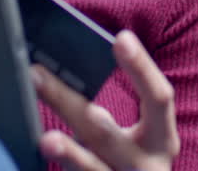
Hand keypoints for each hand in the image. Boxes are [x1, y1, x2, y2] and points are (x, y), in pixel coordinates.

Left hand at [31, 30, 179, 170]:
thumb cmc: (132, 161)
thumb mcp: (142, 138)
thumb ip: (108, 111)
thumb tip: (57, 67)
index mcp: (161, 141)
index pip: (158, 98)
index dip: (142, 68)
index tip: (121, 38)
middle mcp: (146, 167)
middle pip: (106, 134)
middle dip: (71, 105)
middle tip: (37, 75)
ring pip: (92, 169)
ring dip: (68, 154)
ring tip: (46, 139)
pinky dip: (60, 167)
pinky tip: (36, 155)